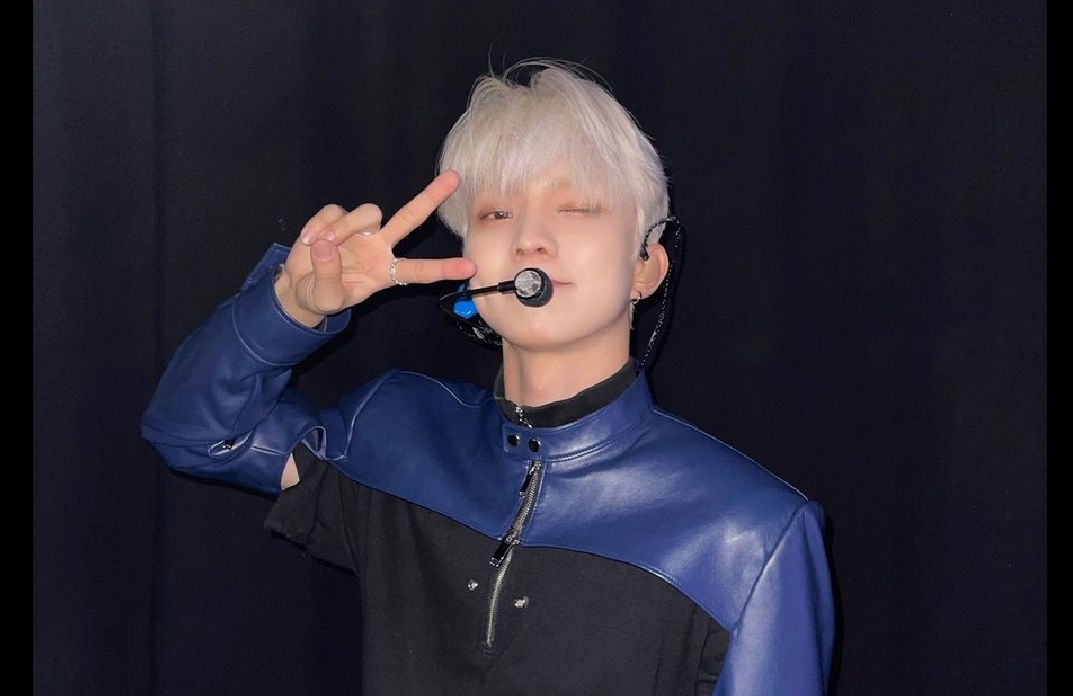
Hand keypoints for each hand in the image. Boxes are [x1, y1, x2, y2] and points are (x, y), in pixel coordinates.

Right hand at [274, 170, 476, 326]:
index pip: (419, 270)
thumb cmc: (321, 296)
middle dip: (431, 197)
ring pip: (367, 213)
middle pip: (410, 218)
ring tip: (321, 246)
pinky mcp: (337, 217)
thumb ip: (328, 275)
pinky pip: (334, 211)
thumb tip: (325, 245)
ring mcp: (360, 230)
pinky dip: (319, 225)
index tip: (470, 266)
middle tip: (454, 178)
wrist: (298, 287)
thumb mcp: (326, 298)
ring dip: (344, 228)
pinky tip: (308, 240)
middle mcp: (380, 247)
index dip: (443, 269)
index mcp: (386, 272)